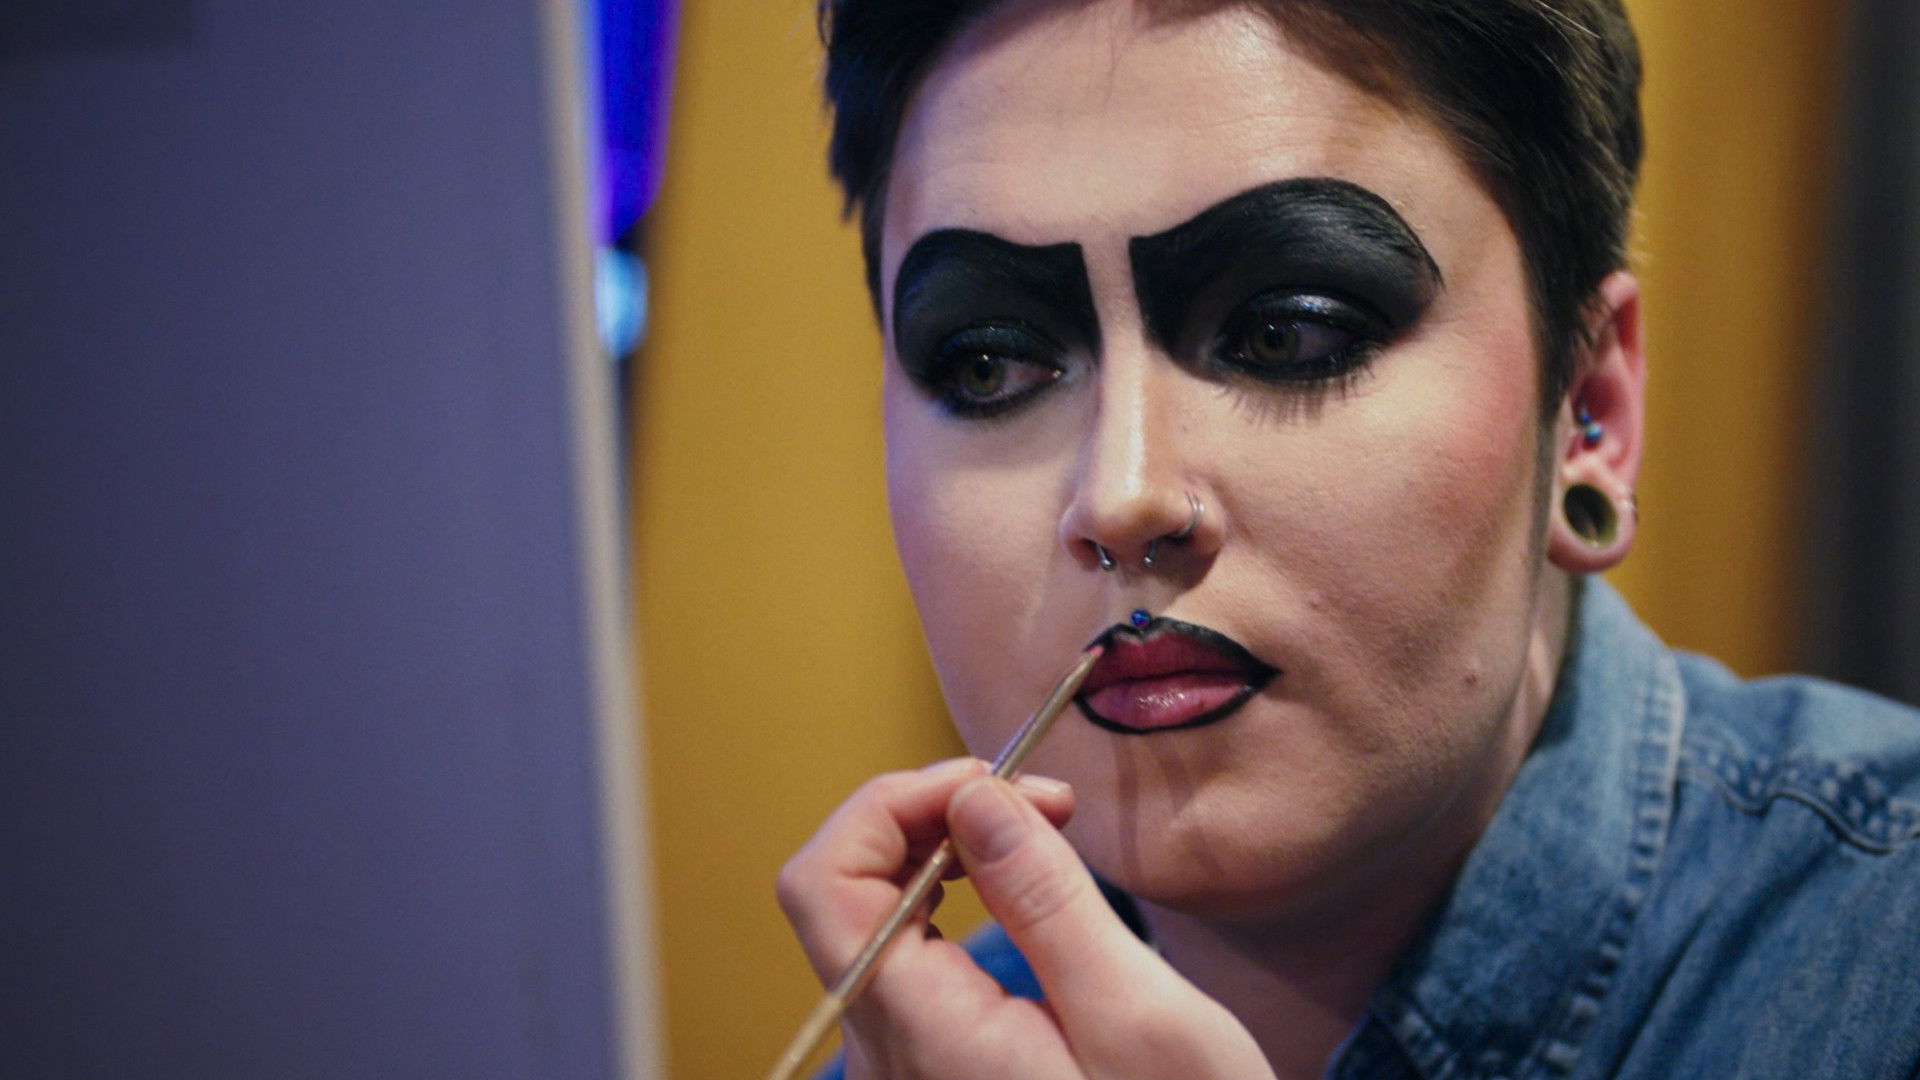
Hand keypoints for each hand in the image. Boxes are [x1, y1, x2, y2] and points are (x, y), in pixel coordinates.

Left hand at [776, 758, 1275, 1079]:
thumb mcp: (1139, 1013)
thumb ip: (1045, 898)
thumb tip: (970, 797)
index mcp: (925, 1040)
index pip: (823, 887)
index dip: (888, 805)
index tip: (987, 780)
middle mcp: (889, 1056)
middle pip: (839, 894)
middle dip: (926, 814)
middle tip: (1038, 799)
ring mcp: (903, 1066)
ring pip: (871, 919)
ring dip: (942, 850)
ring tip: (1039, 829)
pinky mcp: (930, 1067)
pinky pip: (905, 957)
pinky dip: (950, 897)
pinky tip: (1019, 886)